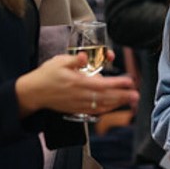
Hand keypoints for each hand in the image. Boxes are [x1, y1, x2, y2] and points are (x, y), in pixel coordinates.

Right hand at [15, 53, 137, 115]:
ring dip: (117, 104)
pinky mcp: (76, 109)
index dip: (117, 84)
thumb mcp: (59, 62)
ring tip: (130, 101)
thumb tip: (84, 56)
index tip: (129, 81)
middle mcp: (79, 96)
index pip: (102, 85)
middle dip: (122, 96)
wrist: (33, 93)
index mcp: (77, 83)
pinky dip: (106, 109)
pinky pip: (94, 111)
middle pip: (105, 98)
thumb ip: (74, 60)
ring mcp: (78, 104)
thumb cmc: (46, 75)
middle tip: (136, 95)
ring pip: (101, 106)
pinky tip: (114, 106)